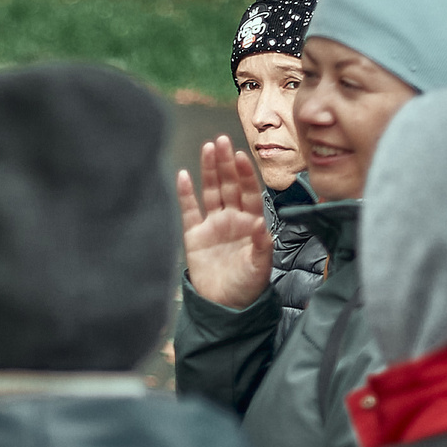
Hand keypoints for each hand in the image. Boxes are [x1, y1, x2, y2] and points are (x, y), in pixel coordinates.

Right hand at [177, 135, 272, 310]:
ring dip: (209, 171)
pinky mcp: (194, 235)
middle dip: (226, 164)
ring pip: (211, 191)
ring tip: (208, 148)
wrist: (224, 306)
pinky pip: (189, 210)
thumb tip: (262, 226)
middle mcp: (232, 219)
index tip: (241, 156)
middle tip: (221, 140)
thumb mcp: (259, 268)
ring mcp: (212, 225)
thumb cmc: (247, 286)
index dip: (245, 174)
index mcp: (250, 223)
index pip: (249, 193)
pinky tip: (184, 175)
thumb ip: (262, 247)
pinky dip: (186, 193)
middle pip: (229, 185)